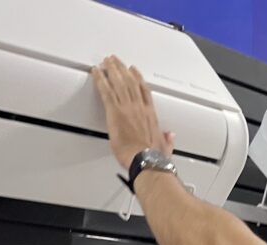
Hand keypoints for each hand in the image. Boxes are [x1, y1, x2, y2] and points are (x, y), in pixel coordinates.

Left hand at [91, 56, 174, 170]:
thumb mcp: (165, 148)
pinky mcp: (115, 111)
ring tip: (106, 62)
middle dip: (122, 69)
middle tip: (116, 61)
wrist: (146, 161)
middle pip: (130, 82)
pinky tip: (96, 72)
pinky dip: (100, 79)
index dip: (138, 79)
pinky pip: (106, 90)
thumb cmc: (152, 158)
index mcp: (150, 115)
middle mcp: (139, 108)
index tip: (134, 71)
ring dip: (112, 70)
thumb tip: (170, 136)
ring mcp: (127, 108)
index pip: (144, 91)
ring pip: (119, 82)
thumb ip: (167, 140)